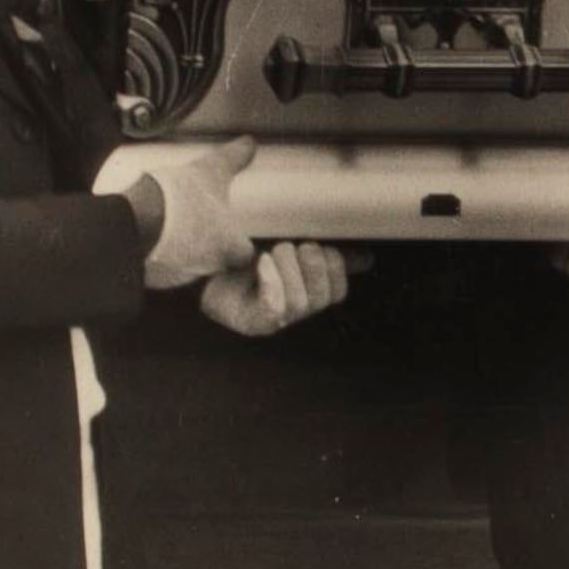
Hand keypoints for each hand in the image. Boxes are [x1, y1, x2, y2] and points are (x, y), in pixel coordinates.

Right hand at [138, 137, 257, 287]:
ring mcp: (181, 276)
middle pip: (215, 260)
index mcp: (230, 247)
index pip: (245, 255)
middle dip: (206, 243)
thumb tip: (249, 143)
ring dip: (180, 247)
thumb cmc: (179, 200)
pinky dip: (156, 253)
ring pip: (186, 264)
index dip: (238, 242)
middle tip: (195, 219)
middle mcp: (209, 267)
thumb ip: (234, 159)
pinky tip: (148, 232)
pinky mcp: (154, 279)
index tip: (229, 229)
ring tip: (168, 221)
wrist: (135, 222)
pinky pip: (159, 267)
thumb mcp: (211, 171)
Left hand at [200, 238, 349, 335]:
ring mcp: (273, 320)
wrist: (204, 265)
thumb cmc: (246, 258)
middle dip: (312, 265)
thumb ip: (324, 253)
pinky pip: (273, 307)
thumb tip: (365, 258)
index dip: (335, 267)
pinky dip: (273, 281)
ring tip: (272, 252)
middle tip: (295, 245)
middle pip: (321, 298)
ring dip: (289, 269)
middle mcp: (293, 312)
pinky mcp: (251, 322)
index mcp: (306, 294)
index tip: (320, 245)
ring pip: (300, 303)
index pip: (338, 291)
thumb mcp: (290, 251)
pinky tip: (262, 261)